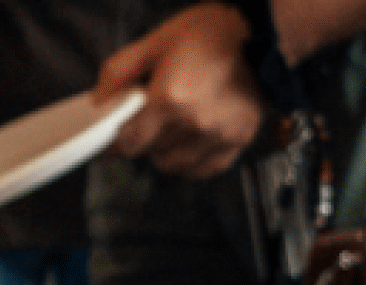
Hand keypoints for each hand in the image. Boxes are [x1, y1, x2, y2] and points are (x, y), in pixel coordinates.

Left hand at [95, 3, 267, 179]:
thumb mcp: (159, 39)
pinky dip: (192, 159)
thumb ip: (121, 70)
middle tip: (152, 116)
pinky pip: (201, 170)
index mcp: (170, 97)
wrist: (266, 35)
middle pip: (150, 154)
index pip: (127, 143)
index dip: (117, 141)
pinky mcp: (236, 143)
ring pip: (173, 165)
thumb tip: (99, 99)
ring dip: (167, 150)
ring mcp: (217, 136)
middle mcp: (193, 123)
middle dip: (144, 138)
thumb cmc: (216, 32)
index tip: (115, 135)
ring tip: (177, 123)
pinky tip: (195, 135)